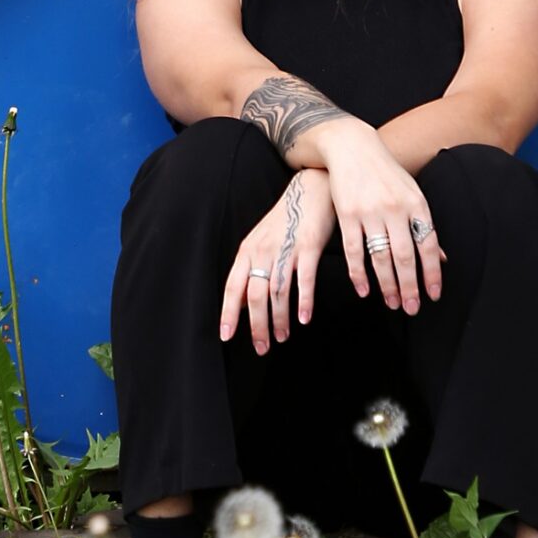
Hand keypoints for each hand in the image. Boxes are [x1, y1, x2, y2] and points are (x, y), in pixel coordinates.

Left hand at [220, 171, 336, 354]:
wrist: (311, 189)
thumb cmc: (286, 220)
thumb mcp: (261, 241)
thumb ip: (252, 268)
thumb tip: (244, 300)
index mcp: (248, 250)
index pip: (233, 287)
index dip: (229, 313)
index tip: (227, 336)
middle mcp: (263, 251)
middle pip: (256, 295)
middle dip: (257, 325)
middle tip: (262, 347)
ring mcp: (285, 249)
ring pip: (278, 292)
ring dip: (280, 319)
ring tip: (282, 337)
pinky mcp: (308, 247)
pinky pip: (304, 280)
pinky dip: (304, 302)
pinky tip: (304, 318)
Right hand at [297, 114, 443, 313]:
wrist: (352, 147)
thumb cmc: (386, 174)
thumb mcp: (411, 194)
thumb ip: (423, 225)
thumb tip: (441, 259)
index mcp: (416, 204)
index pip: (428, 246)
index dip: (432, 273)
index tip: (433, 295)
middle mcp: (395, 209)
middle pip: (405, 257)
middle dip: (409, 287)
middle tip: (412, 308)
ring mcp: (370, 212)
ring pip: (380, 258)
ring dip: (387, 285)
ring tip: (392, 303)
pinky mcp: (347, 214)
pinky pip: (354, 251)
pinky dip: (358, 274)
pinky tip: (364, 290)